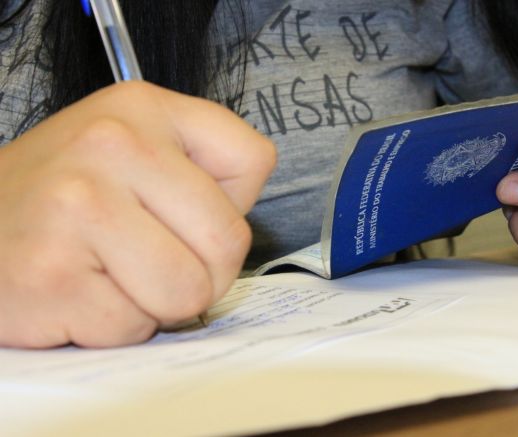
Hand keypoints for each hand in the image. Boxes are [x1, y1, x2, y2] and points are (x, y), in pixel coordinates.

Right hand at [0, 82, 274, 347]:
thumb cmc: (63, 198)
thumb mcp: (132, 149)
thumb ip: (203, 170)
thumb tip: (238, 224)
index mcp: (142, 108)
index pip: (254, 158)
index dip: (230, 205)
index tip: (185, 212)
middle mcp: (111, 145)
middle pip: (228, 241)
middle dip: (200, 271)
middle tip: (149, 260)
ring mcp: (78, 207)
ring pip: (188, 292)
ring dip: (156, 304)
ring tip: (111, 276)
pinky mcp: (52, 275)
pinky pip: (134, 328)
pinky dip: (113, 327)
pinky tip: (78, 294)